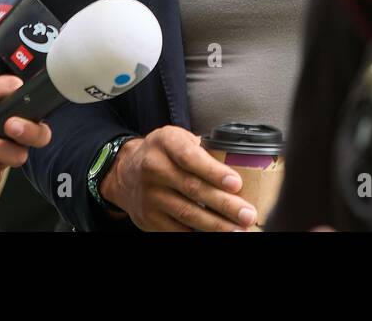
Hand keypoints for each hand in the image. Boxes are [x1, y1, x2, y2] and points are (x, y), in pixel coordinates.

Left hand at [0, 75, 52, 193]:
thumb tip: (11, 84)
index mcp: (11, 113)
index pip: (36, 111)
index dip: (33, 113)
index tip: (14, 116)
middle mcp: (12, 137)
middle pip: (40, 136)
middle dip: (28, 131)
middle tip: (10, 126)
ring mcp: (3, 158)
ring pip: (17, 155)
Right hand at [100, 125, 256, 231]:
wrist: (124, 173)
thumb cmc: (161, 154)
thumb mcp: (176, 138)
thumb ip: (200, 149)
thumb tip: (235, 167)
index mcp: (164, 143)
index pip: (189, 157)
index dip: (213, 171)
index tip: (236, 183)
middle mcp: (153, 168)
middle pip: (193, 189)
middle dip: (224, 204)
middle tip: (247, 214)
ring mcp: (149, 196)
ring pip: (187, 213)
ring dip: (216, 224)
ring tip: (238, 230)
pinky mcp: (149, 218)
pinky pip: (177, 229)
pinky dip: (198, 233)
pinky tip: (216, 234)